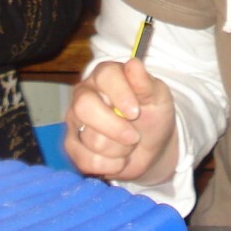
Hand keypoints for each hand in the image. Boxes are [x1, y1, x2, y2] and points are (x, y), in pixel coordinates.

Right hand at [64, 58, 177, 184]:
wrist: (151, 146)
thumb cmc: (153, 114)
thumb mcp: (158, 97)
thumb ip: (145, 83)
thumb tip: (134, 64)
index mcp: (106, 75)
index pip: (105, 76)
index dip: (120, 94)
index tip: (136, 112)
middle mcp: (84, 94)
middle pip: (84, 107)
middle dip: (115, 128)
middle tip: (134, 136)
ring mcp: (75, 121)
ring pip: (92, 139)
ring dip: (119, 149)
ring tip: (128, 143)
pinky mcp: (72, 146)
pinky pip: (86, 161)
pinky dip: (110, 166)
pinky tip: (118, 158)